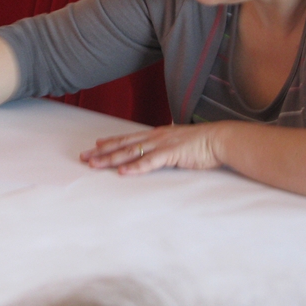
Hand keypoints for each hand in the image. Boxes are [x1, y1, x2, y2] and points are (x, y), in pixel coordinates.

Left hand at [79, 123, 222, 174]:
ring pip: (131, 152)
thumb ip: (165, 147)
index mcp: (156, 134)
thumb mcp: (178, 143)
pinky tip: (123, 172)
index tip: (94, 146)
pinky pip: (150, 162)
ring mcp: (162, 144)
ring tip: (96, 164)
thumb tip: (157, 152)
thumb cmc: (201, 143)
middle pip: (123, 144)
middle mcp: (155, 137)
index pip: (128, 138)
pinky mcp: (171, 154)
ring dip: (112, 159)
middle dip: (102, 152)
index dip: (110, 142)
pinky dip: (135, 167)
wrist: (220, 139)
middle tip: (84, 158)